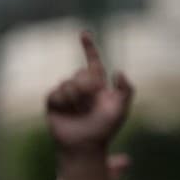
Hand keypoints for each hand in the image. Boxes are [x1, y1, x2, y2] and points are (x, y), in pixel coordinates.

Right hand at [45, 32, 133, 153]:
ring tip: (79, 111)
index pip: (92, 62)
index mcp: (97, 85)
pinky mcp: (53, 103)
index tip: (84, 33)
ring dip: (76, 96)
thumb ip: (127, 90)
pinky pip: (56, 92)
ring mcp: (66, 94)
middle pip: (80, 73)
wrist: (84, 146)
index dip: (89, 47)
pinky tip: (68, 111)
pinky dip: (64, 101)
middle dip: (87, 85)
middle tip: (91, 99)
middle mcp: (80, 87)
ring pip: (68, 82)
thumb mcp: (121, 109)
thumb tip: (118, 70)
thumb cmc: (104, 130)